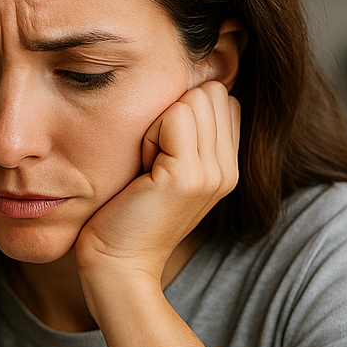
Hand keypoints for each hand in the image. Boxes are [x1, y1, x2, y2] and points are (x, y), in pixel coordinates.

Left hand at [74, 81, 240, 282]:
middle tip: (151, 159)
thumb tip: (186, 83)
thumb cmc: (127, 212)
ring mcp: (213, 173)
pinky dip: (148, 135)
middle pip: (211, 92)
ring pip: (193, 99)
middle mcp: (228, 169)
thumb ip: (185, 133)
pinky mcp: (188, 176)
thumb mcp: (165, 167)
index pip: (221, 97)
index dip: (184, 112)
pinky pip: (173, 116)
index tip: (160, 154)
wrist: (117, 263)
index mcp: (227, 166)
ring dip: (157, 123)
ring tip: (146, 166)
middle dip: (172, 112)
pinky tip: (141, 171)